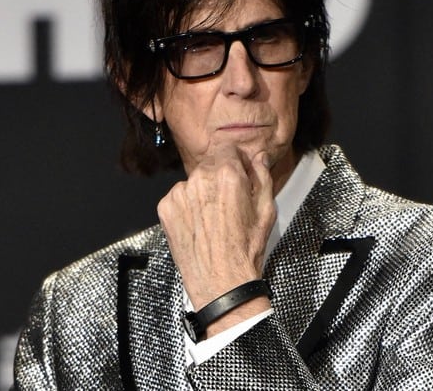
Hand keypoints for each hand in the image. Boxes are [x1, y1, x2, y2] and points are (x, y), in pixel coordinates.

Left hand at [157, 143, 275, 334]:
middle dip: (219, 176)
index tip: (238, 171)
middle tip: (228, 201)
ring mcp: (179, 193)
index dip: (235, 160)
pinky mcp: (166, 208)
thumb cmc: (245, 250)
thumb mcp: (266, 211)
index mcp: (227, 175)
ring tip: (212, 217)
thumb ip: (262, 176)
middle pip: (210, 163)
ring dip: (202, 190)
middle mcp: (200, 179)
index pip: (227, 147)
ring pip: (194, 180)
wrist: (221, 284)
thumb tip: (257, 157)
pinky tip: (198, 224)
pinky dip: (187, 205)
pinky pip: (178, 196)